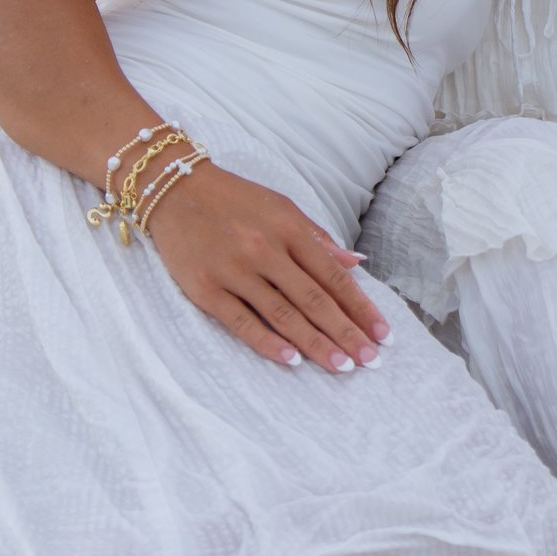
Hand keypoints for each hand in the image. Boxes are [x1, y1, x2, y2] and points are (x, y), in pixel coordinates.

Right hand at [144, 159, 391, 374]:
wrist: (175, 189)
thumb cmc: (234, 200)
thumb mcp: (282, 207)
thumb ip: (317, 237)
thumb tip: (356, 263)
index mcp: (289, 229)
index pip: (333, 276)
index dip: (360, 307)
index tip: (382, 333)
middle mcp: (265, 250)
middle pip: (314, 300)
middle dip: (346, 332)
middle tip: (370, 360)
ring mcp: (235, 271)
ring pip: (283, 314)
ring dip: (315, 344)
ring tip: (342, 366)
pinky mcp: (206, 289)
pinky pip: (242, 321)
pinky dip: (267, 342)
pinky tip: (292, 360)